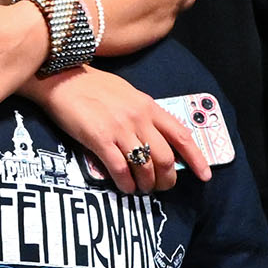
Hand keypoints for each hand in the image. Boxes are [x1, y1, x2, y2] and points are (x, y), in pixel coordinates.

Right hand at [27, 64, 209, 193]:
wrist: (62, 77)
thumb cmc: (94, 87)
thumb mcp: (128, 95)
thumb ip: (144, 115)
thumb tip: (157, 139)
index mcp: (149, 107)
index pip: (181, 136)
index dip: (196, 158)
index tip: (205, 175)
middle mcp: (139, 118)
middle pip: (165, 158)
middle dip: (167, 179)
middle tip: (161, 187)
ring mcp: (119, 129)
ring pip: (145, 167)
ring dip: (146, 184)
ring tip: (141, 189)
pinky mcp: (99, 138)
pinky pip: (119, 169)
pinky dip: (125, 183)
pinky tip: (125, 187)